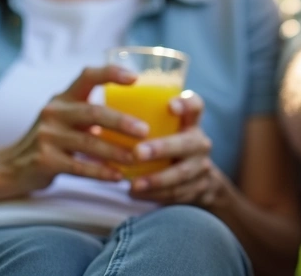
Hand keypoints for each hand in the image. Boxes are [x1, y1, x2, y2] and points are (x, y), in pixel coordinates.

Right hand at [0, 65, 150, 193]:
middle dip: (121, 122)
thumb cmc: (52, 140)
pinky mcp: (44, 160)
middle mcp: (54, 113)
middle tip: (144, 131)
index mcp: (64, 98)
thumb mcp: (67, 119)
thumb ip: (92, 114)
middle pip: (93, 113)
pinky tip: (118, 177)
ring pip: (89, 143)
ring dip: (116, 152)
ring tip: (137, 158)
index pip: (87, 76)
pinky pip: (78, 167)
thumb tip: (140, 116)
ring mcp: (47, 136)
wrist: (11, 166)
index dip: (111, 73)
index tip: (135, 78)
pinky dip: (101, 172)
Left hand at [128, 91, 223, 205]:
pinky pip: (176, 193)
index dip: (185, 104)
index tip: (170, 106)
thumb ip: (145, 121)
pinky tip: (138, 194)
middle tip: (137, 153)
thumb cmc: (169, 145)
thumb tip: (100, 115)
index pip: (195, 106)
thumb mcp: (167, 130)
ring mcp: (201, 166)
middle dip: (161, 148)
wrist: (198, 178)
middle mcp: (199, 142)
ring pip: (181, 173)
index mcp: (191, 122)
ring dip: (156, 179)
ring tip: (134, 185)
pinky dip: (156, 195)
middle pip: (186, 143)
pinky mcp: (198, 188)